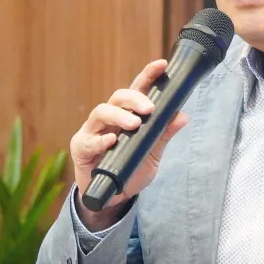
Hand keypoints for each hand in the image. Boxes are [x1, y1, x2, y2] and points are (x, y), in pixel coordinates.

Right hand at [70, 59, 188, 229]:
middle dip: (133, 98)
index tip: (162, 65)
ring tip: (134, 124)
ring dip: (119, 116)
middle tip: (149, 108)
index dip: (148, 75)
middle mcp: (109, 119)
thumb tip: (183, 115)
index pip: (137, 90)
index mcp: (127, 115)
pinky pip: (88, 140)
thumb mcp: (152, 152)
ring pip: (100, 112)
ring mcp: (93, 131)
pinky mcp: (81, 148)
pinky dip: (101, 140)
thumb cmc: (130, 169)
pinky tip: (111, 142)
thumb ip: (164, 134)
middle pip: (117, 97)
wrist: (112, 198)